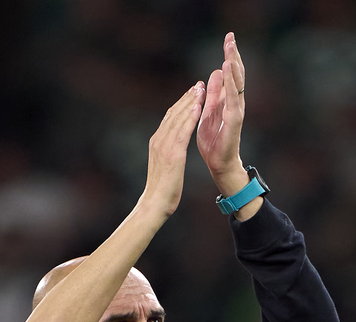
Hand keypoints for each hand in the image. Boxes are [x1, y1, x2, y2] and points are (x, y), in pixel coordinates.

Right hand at [139, 81, 204, 220]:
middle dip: (187, 98)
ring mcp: (164, 146)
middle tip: (199, 84)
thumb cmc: (161, 190)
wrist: (154, 203)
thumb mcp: (164, 167)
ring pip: (178, 118)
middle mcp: (158, 140)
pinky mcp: (172, 153)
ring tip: (201, 89)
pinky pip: (183, 131)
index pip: (170, 118)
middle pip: (174, 113)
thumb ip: (167, 153)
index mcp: (156, 142)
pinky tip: (198, 107)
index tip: (192, 93)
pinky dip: (190, 117)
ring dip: (191, 102)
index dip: (181, 104)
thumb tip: (173, 149)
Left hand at [197, 32, 247, 195]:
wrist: (219, 165)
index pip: (230, 74)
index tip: (227, 38)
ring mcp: (236, 112)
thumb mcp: (209, 112)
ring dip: (234, 65)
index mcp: (227, 101)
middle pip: (236, 74)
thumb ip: (213, 94)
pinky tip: (228, 69)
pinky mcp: (234, 121)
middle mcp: (235, 104)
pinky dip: (231, 84)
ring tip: (230, 47)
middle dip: (233, 55)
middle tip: (230, 36)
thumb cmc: (214, 142)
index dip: (229, 56)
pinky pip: (233, 99)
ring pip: (237, 84)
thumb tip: (216, 73)